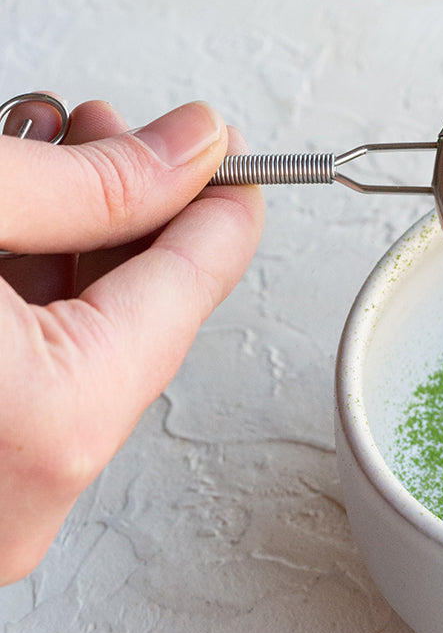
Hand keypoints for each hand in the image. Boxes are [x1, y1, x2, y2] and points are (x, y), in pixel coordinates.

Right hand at [0, 98, 264, 584]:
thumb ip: (89, 185)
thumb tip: (194, 146)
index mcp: (47, 417)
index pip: (188, 287)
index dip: (218, 207)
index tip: (232, 159)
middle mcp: (25, 492)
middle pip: (136, 323)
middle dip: (131, 218)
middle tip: (112, 140)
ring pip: (82, 358)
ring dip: (76, 261)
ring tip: (48, 172)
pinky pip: (35, 394)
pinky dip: (33, 317)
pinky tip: (16, 249)